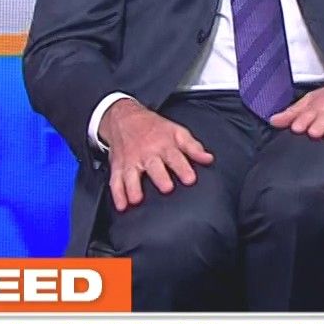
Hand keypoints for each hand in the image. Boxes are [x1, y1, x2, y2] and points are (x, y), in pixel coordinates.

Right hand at [97, 99, 214, 210]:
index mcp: (164, 145)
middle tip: (166, 188)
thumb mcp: (176, 131)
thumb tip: (208, 159)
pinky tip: (121, 206)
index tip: (190, 179)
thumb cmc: (154, 128)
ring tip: (136, 200)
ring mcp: (130, 160)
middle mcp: (147, 153)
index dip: (183, 168)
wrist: (124, 117)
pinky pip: (115, 181)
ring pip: (130, 175)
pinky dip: (117, 194)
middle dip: (159, 177)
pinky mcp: (118, 166)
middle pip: (153, 166)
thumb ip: (193, 147)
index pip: (175, 157)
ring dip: (133, 188)